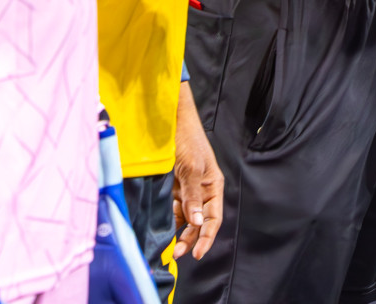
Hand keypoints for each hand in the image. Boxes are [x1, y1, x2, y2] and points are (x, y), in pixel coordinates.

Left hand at [173, 83, 223, 261]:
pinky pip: (172, 208)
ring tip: (169, 245)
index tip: (197, 254)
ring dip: (178, 231)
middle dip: (191, 238)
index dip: (207, 236)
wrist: (170, 121)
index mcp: (213, 186)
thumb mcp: (191, 168)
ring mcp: (186, 189)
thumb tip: (197, 222)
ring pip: (185, 217)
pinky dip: (168, 219)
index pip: (213, 217)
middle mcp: (201, 190)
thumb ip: (193, 196)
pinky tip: (161, 226)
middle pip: (199, 221)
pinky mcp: (173, 187)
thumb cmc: (187, 140)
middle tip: (177, 253)